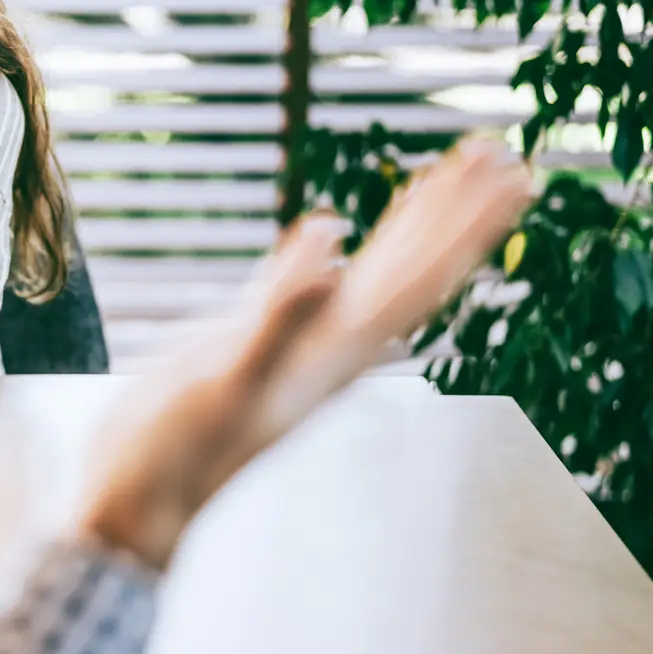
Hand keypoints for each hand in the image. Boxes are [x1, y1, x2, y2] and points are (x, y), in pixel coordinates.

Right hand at [82, 139, 534, 570]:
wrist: (139, 500)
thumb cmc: (178, 452)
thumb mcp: (226, 380)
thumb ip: (278, 316)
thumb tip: (327, 245)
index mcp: (335, 351)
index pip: (419, 277)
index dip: (466, 225)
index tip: (513, 174)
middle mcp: (329, 347)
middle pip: (410, 270)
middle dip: (453, 212)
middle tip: (499, 153)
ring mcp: (292, 344)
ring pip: (365, 276)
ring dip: (406, 227)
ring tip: (440, 177)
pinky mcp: (249, 343)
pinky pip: (305, 289)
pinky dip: (324, 255)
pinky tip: (327, 237)